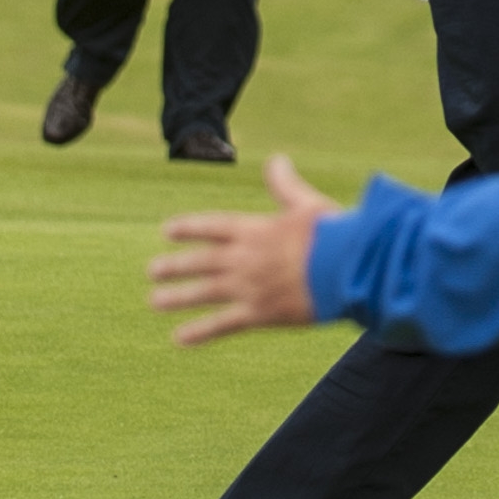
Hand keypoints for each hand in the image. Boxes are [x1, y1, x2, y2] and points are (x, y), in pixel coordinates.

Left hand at [148, 156, 339, 345]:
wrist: (346, 268)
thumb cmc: (333, 234)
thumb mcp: (308, 204)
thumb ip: (286, 186)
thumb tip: (276, 160)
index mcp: (256, 230)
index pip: (213, 227)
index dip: (189, 228)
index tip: (168, 230)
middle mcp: (244, 258)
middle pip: (201, 261)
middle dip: (176, 265)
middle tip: (152, 271)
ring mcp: (248, 287)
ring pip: (204, 292)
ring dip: (178, 297)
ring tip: (155, 301)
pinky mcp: (260, 313)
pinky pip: (223, 324)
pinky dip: (201, 332)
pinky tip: (179, 338)